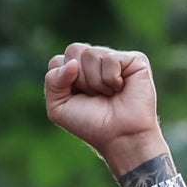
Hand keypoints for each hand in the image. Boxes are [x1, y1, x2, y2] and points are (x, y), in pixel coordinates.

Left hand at [43, 43, 167, 176]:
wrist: (118, 135)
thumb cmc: (90, 123)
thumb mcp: (58, 107)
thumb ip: (52, 81)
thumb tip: (72, 63)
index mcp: (75, 70)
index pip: (57, 61)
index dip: (62, 81)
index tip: (76, 98)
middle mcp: (94, 61)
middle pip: (73, 50)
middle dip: (79, 79)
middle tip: (93, 95)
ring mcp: (113, 58)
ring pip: (90, 54)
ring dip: (95, 82)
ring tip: (108, 94)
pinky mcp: (134, 59)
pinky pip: (110, 59)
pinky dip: (111, 79)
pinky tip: (120, 88)